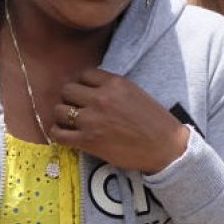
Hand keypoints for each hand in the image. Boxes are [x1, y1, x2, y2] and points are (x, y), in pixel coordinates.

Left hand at [50, 69, 189, 173]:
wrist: (165, 147)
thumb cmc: (155, 122)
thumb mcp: (135, 93)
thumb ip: (113, 88)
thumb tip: (93, 88)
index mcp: (114, 83)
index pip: (84, 75)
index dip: (83, 85)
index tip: (86, 94)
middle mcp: (100, 98)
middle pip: (67, 90)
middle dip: (70, 99)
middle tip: (77, 109)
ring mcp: (92, 119)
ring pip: (59, 110)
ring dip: (62, 116)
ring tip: (69, 122)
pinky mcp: (88, 140)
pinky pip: (59, 134)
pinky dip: (58, 134)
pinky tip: (65, 135)